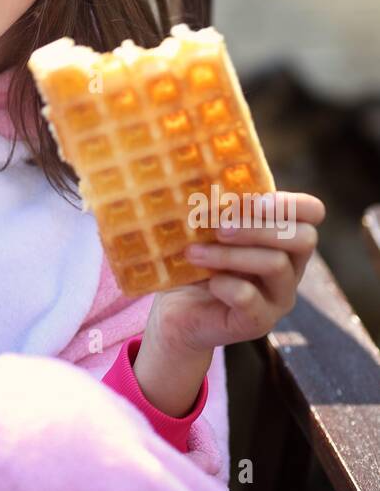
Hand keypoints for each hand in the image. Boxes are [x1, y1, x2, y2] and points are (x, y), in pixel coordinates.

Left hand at [146, 190, 324, 357]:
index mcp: (282, 236)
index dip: (290, 203)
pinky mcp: (259, 322)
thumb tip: (203, 169)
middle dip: (259, 227)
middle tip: (219, 227)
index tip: (252, 200)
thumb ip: (216, 203)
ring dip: (230, 255)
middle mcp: (291, 266)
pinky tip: (208, 282)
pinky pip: (250, 298)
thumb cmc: (195, 259)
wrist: (178, 310)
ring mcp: (279, 297)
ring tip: (195, 252)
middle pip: (303, 238)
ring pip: (276, 265)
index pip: (312, 212)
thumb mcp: (206, 227)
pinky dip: (225, 285)